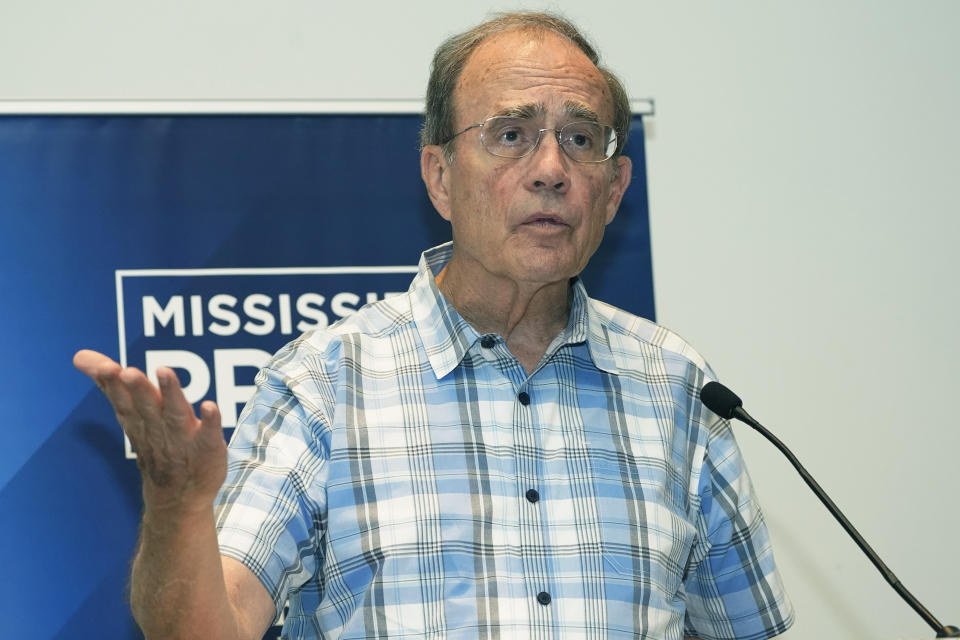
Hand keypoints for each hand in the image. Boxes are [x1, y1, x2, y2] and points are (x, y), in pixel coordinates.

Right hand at [73, 350, 226, 515]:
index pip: (122, 399)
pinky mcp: (208, 446)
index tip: (105, 367)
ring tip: (164, 372)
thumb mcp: (130, 414)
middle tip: (127, 371)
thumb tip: (80, 355)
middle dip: (137, 388)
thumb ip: (110, 384)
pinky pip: (210, 433)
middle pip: (146, 405)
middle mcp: (158, 427)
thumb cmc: (154, 444)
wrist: (179, 497)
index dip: (113, 383)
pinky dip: (210, 421)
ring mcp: (183, 438)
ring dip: (170, 393)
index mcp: (138, 418)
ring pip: (176, 414)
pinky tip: (210, 407)